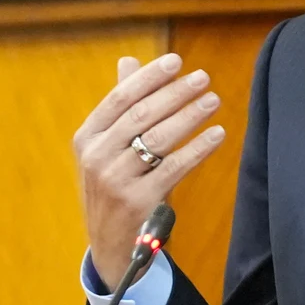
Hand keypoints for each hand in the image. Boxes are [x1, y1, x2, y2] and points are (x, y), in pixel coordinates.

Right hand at [74, 52, 225, 286]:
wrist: (110, 243)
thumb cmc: (113, 184)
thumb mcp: (107, 147)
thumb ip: (120, 106)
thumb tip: (129, 62)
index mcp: (87, 137)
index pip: (119, 98)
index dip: (149, 78)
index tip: (176, 61)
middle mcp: (97, 156)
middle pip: (141, 115)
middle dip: (175, 93)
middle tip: (203, 79)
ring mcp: (115, 179)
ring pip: (158, 138)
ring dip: (189, 116)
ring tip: (213, 100)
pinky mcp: (138, 201)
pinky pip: (174, 167)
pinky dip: (198, 148)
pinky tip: (217, 134)